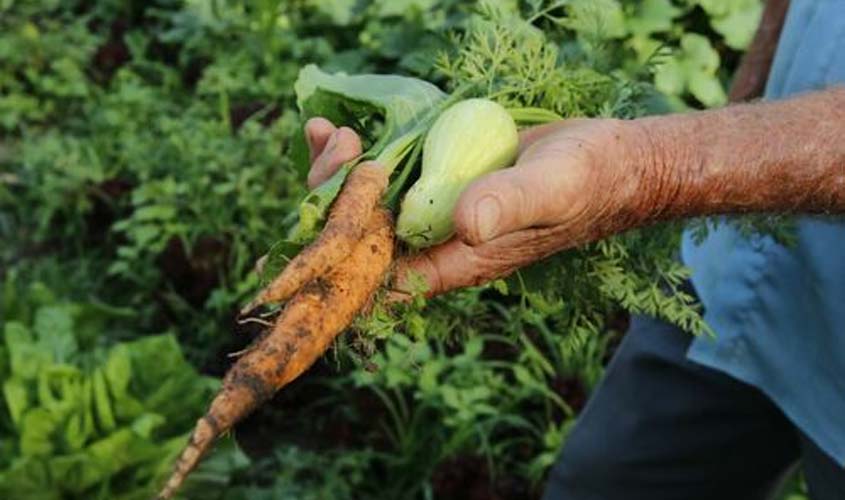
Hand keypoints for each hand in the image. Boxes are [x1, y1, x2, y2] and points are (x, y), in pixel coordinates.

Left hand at [304, 116, 656, 296]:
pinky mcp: (435, 177)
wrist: (606, 159)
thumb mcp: (552, 189)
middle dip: (331, 197)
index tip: (332, 202)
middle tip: (336, 145)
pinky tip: (334, 127)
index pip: (381, 276)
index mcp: (457, 261)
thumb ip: (510, 205)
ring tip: (327, 131)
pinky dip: (355, 154)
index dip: (344, 249)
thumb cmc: (585, 181)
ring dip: (335, 171)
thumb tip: (465, 223)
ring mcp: (433, 209)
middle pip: (361, 237)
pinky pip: (384, 172)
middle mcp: (436, 241)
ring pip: (364, 204)